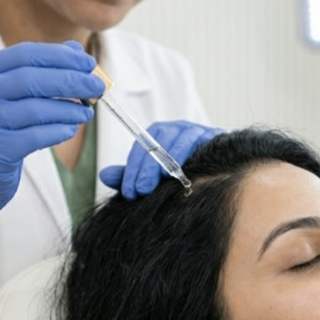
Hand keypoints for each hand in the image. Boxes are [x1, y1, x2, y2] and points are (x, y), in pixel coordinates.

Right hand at [0, 41, 105, 253]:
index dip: (59, 56)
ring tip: (86, 112)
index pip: (23, 54)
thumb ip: (39, 73)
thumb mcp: (10, 98)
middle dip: (70, 81)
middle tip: (97, 87)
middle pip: (30, 79)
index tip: (88, 63)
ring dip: (68, 108)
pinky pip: (34, 136)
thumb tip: (76, 52)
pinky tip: (71, 130)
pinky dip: (58, 131)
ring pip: (34, 109)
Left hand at [100, 120, 221, 199]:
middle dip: (149, 166)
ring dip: (173, 159)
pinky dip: (198, 156)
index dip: (134, 169)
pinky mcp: (216, 138)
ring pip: (184, 138)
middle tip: (142, 190)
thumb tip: (103, 175)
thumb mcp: (150, 176)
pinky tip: (191, 175)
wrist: (216, 173)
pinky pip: (207, 143)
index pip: (142, 145)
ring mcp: (197, 131)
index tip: (130, 191)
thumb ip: (129, 176)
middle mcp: (177, 129)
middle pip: (160, 139)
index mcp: (159, 134)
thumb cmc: (179, 173)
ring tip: (164, 180)